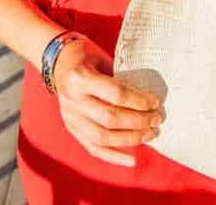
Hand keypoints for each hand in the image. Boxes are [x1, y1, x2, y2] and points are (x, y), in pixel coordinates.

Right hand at [51, 39, 163, 165]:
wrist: (58, 62)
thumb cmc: (85, 56)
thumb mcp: (102, 58)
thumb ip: (120, 77)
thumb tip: (148, 99)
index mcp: (80, 77)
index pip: (116, 94)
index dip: (139, 101)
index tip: (156, 102)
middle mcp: (72, 99)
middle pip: (110, 118)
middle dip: (139, 121)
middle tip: (157, 119)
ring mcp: (70, 116)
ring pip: (102, 137)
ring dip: (130, 139)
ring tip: (150, 134)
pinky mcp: (71, 128)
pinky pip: (93, 148)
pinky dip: (113, 157)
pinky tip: (132, 160)